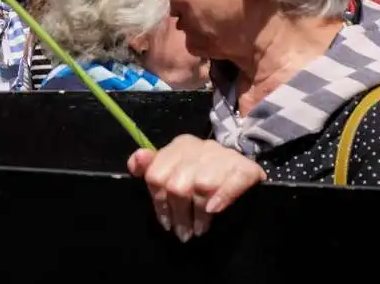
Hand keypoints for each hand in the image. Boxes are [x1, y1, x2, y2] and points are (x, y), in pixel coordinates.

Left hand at [128, 135, 265, 241]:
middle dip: (179, 214)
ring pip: (202, 186)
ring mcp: (224, 156)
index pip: (156, 174)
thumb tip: (134, 164)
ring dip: (199, 214)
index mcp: (180, 146)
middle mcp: (200, 147)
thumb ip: (151, 166)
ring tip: (198, 230)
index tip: (166, 222)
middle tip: (183, 233)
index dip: (159, 202)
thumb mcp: (176, 169)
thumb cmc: (204, 172)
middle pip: (177, 184)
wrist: (244, 169)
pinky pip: (232, 182)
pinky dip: (222, 198)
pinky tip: (214, 211)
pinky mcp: (246, 167)